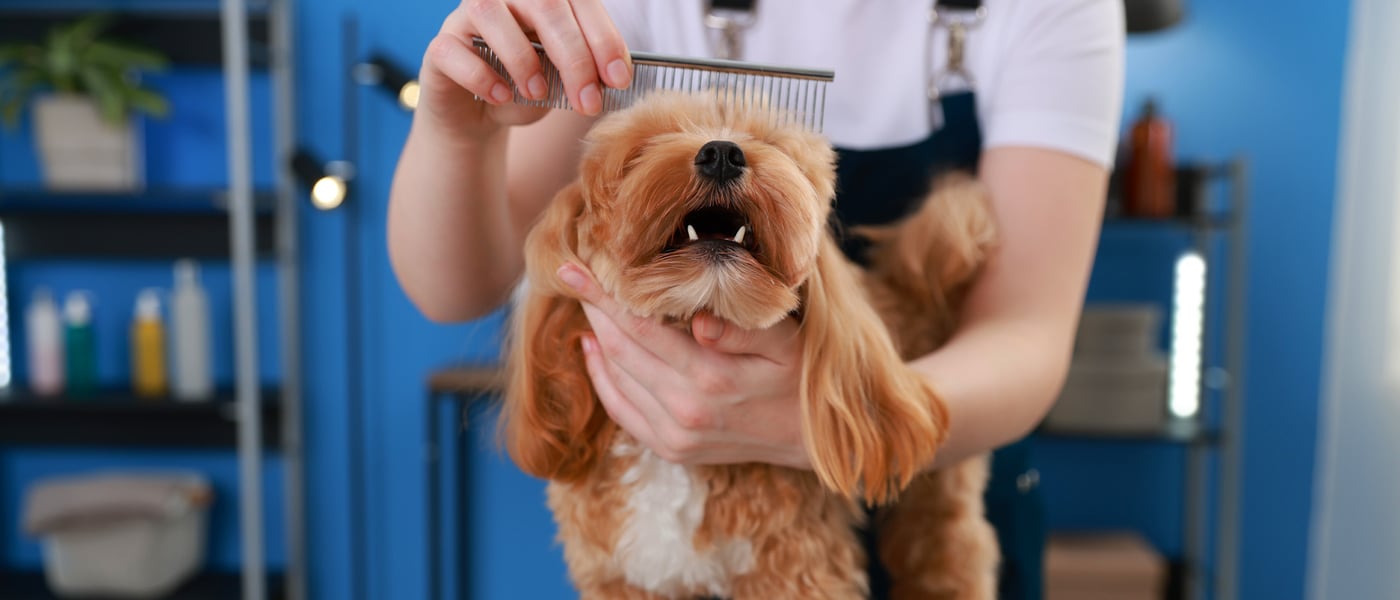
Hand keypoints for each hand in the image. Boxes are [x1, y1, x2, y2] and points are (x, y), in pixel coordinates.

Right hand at [419, 0, 632, 139]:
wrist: (480, 117)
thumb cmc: (527, 91)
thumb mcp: (563, 83)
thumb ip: (583, 73)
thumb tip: (610, 78)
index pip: (578, 2)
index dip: (603, 38)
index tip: (619, 79)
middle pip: (542, 4)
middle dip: (573, 56)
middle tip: (588, 100)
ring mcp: (466, 18)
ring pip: (490, 12)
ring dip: (523, 58)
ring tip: (538, 94)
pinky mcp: (439, 47)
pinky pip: (452, 50)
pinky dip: (481, 76)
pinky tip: (500, 97)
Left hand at [557, 263, 811, 468]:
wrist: (810, 439)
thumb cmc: (798, 376)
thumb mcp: (785, 343)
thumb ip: (740, 329)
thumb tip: (697, 319)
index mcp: (710, 378)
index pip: (640, 326)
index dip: (603, 295)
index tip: (572, 269)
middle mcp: (685, 411)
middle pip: (619, 349)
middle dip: (593, 309)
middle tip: (573, 277)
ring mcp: (675, 436)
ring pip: (615, 377)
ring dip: (596, 337)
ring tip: (588, 304)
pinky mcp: (670, 449)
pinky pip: (621, 410)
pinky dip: (602, 377)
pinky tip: (594, 348)